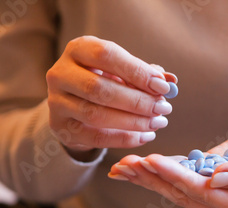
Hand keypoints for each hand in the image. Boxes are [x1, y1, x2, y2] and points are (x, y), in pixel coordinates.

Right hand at [46, 35, 175, 157]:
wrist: (75, 103)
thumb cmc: (106, 79)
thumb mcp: (123, 70)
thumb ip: (145, 73)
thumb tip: (171, 80)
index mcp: (79, 49)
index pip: (107, 55)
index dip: (137, 71)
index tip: (163, 87)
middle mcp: (61, 73)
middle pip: (100, 89)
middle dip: (137, 101)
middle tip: (163, 108)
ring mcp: (57, 102)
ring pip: (96, 115)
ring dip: (133, 121)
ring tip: (158, 123)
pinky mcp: (61, 127)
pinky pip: (96, 137)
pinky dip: (124, 138)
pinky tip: (146, 136)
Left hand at [109, 119, 227, 207]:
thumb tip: (218, 178)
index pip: (203, 194)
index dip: (177, 178)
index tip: (154, 161)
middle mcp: (226, 203)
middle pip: (183, 194)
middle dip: (153, 180)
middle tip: (126, 165)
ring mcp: (216, 191)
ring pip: (177, 188)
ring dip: (150, 177)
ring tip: (123, 167)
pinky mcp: (210, 176)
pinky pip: (183, 174)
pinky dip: (161, 169)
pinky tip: (139, 165)